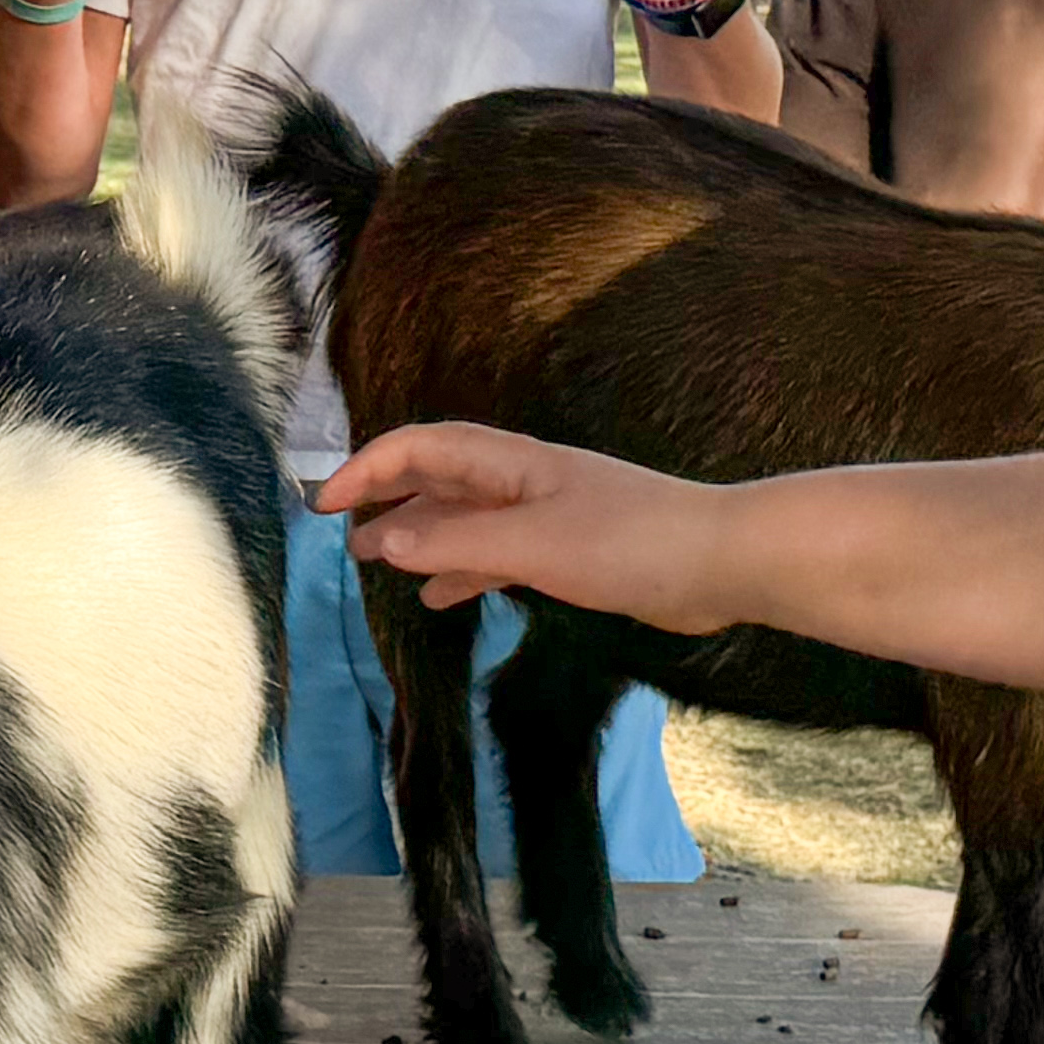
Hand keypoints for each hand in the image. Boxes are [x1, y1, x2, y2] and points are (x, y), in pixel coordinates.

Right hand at [319, 422, 754, 633]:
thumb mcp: (530, 544)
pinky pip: (495, 553)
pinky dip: (459, 569)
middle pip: (437, 477)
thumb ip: (454, 542)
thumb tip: (380, 540)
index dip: (368, 468)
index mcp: (510, 463)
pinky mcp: (568, 552)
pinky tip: (438, 596)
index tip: (325, 504)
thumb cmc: (630, 542)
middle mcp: (522, 481)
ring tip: (372, 564)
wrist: (718, 563)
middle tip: (335, 530)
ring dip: (416, 536)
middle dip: (384, 498)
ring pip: (463, 518)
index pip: (421, 447)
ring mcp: (546, 516)